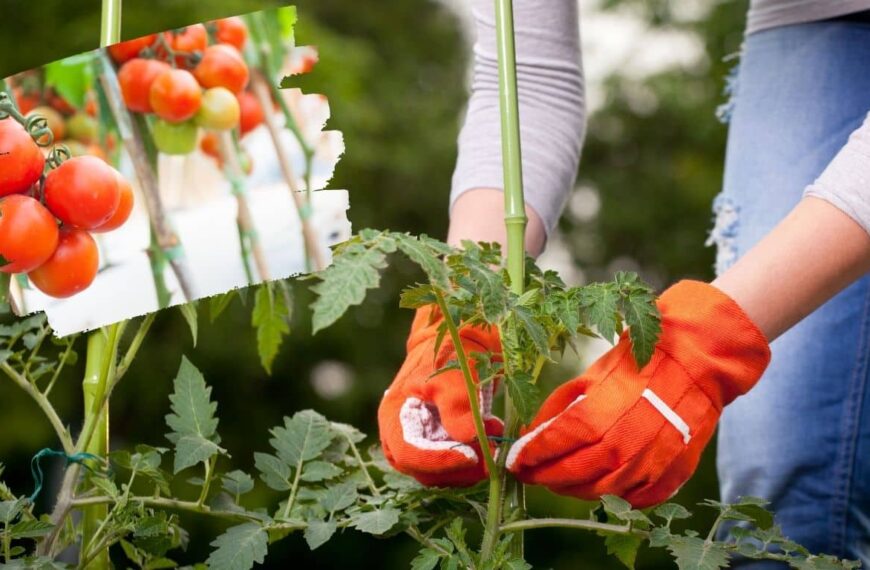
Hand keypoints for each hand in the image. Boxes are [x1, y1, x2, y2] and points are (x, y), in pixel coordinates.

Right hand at [378, 306, 502, 486]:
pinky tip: (492, 434)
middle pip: (423, 471)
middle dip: (458, 466)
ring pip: (441, 473)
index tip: (469, 455)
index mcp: (394, 415)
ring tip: (494, 435)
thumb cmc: (453, 349)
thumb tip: (466, 439)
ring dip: (470, 464)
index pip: (408, 454)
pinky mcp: (441, 444)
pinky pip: (454, 464)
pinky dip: (475, 457)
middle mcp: (402, 434)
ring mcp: (421, 441)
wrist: (462, 336)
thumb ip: (458, 404)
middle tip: (491, 450)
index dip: (437, 460)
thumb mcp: (456, 372)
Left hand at [505, 280, 769, 507]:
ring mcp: (648, 465)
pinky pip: (634, 499)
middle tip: (532, 475)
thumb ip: (559, 407)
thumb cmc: (638, 364)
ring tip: (561, 479)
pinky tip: (601, 484)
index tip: (514, 462)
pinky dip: (614, 495)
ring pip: (600, 492)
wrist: (696, 364)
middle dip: (546, 477)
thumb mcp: (590, 376)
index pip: (552, 447)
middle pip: (572, 475)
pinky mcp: (670, 476)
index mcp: (597, 416)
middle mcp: (622, 447)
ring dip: (574, 489)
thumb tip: (532, 434)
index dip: (530, 457)